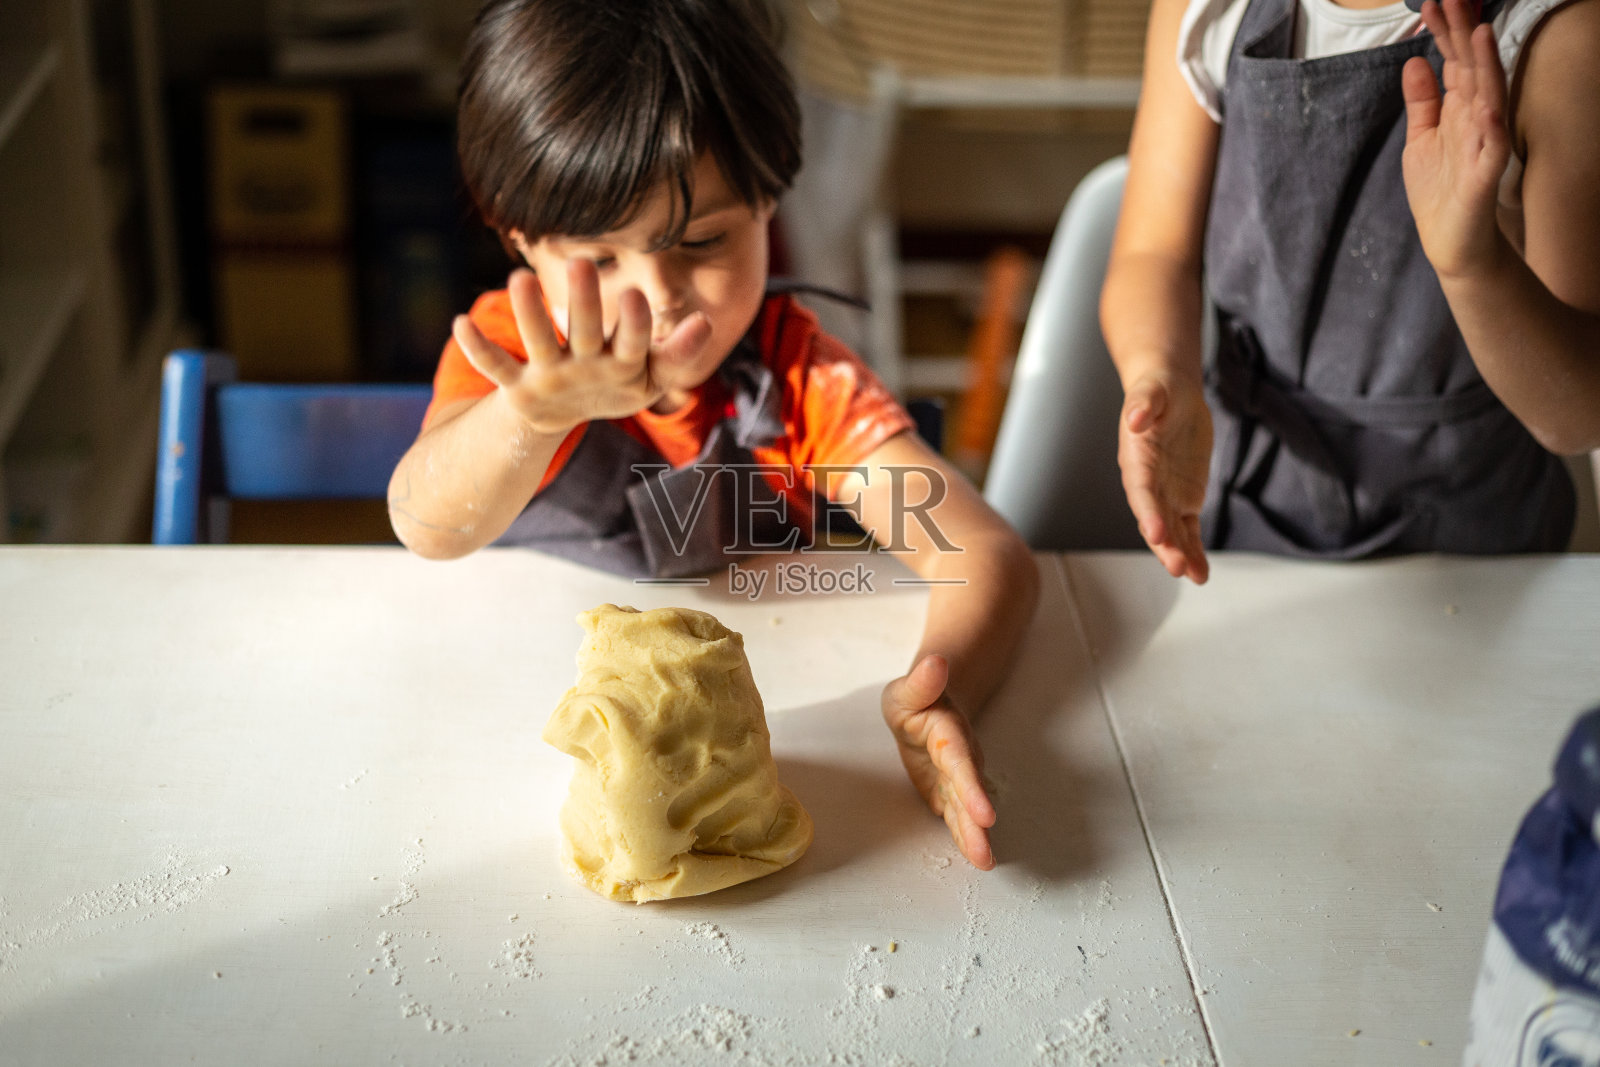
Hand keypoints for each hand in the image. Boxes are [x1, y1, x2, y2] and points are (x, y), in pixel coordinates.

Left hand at [452, 262, 711, 433]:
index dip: (634, 325)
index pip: (633, 345)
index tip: (636, 295)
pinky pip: (495, 369)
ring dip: (528, 315)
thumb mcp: (652, 374)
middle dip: (583, 303)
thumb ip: (679, 352)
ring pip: (539, 344)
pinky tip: (459, 324)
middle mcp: (586, 371)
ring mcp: (550, 378)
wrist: (564, 416)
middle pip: (586, 336)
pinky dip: (478, 350)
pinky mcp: (517, 386)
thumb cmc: (616, 381)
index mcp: (622, 367)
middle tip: (580, 263)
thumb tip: (704, 322)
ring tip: (518, 277)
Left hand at [881, 654, 995, 869]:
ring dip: (974, 837)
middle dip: (977, 823)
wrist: (931, 705)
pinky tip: (978, 858)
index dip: (973, 788)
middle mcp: (961, 759)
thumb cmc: (917, 698)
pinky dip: (966, 837)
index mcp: (949, 733)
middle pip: (970, 793)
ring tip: (985, 862)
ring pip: (967, 811)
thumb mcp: (908, 688)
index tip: (986, 813)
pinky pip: (959, 818)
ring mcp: (957, 779)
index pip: (961, 762)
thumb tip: (936, 663)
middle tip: (985, 852)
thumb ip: (921, 681)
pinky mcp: (950, 794)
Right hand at [1118, 370, 1212, 583]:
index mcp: (1136, 460)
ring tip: (1194, 576)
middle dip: (1165, 544)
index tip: (1157, 532)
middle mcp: (1147, 484)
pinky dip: (1194, 550)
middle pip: (1155, 519)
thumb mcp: (1153, 391)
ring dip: (1181, 554)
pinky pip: (1190, 530)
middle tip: (1177, 566)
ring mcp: (1166, 495)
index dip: (1148, 512)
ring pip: (1173, 531)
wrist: (1171, 395)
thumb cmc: (1159, 390)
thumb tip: (1136, 418)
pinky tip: (1201, 573)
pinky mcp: (1185, 499)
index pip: (1141, 491)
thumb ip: (1144, 404)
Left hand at [1401, 0, 1511, 280]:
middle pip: (1471, 68)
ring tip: (1479, 33)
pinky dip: (1490, 124)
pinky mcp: (1485, 174)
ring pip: (1488, 96)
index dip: (1444, 31)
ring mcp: (1483, 144)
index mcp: (1460, 108)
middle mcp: (1476, 118)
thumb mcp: (1421, 139)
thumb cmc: (1439, 190)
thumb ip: (1423, 101)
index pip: (1454, 60)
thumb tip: (1418, 61)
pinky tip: (1486, 104)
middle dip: (1463, 33)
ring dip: (1484, 66)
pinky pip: (1492, 146)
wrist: (1450, 241)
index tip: (1431, 1)